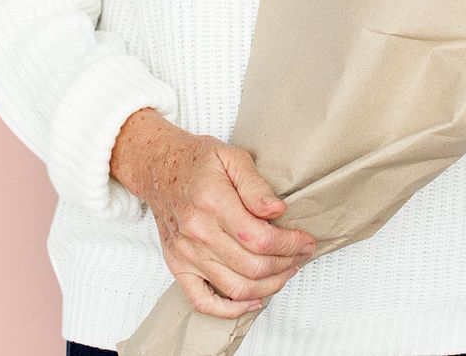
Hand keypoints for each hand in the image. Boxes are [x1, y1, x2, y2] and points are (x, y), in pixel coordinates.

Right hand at [110, 109, 316, 318]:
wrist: (159, 167)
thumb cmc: (197, 160)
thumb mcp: (232, 157)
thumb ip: (256, 185)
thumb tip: (277, 210)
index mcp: (213, 202)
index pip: (260, 238)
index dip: (289, 244)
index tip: (306, 240)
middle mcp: (197, 232)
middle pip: (252, 266)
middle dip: (286, 263)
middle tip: (302, 254)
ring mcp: (186, 254)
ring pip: (235, 288)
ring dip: (269, 286)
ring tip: (286, 271)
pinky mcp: (177, 266)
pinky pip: (203, 302)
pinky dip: (231, 310)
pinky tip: (253, 301)